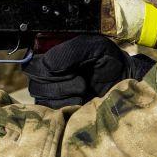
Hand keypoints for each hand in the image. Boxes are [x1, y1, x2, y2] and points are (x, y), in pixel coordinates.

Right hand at [21, 35, 153, 108]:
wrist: (125, 84)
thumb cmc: (110, 61)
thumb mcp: (96, 47)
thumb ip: (72, 52)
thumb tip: (49, 67)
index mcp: (51, 53)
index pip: (31, 62)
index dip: (45, 67)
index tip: (69, 69)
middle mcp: (46, 71)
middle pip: (34, 79)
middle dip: (59, 81)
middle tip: (81, 79)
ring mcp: (49, 90)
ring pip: (40, 94)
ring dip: (64, 93)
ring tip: (83, 89)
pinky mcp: (56, 107)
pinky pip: (48, 109)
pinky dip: (65, 105)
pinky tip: (80, 101)